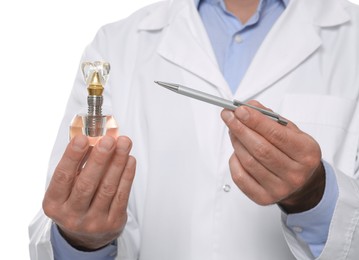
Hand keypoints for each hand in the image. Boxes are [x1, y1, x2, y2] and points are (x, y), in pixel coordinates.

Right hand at [43, 135, 135, 249]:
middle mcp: (72, 215)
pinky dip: (127, 175)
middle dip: (99, 159)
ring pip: (107, 188)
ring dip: (117, 163)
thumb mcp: (66, 189)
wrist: (86, 237)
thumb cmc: (75, 203)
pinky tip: (129, 160)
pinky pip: (122, 195)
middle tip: (109, 140)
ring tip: (124, 144)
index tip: (82, 138)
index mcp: (54, 204)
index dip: (72, 157)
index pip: (62, 177)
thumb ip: (76, 166)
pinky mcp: (112, 223)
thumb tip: (94, 138)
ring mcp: (93, 221)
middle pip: (87, 184)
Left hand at [221, 101, 324, 212]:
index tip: (240, 110)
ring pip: (248, 161)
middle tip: (228, 116)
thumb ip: (270, 118)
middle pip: (260, 149)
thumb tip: (248, 107)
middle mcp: (295, 173)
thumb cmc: (294, 153)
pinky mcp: (263, 198)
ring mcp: (279, 189)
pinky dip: (234, 160)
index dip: (255, 121)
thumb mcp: (291, 132)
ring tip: (232, 129)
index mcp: (307, 153)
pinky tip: (237, 151)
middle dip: (240, 129)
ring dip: (236, 142)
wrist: (302, 183)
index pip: (277, 134)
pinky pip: (240, 177)